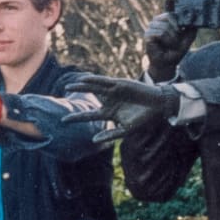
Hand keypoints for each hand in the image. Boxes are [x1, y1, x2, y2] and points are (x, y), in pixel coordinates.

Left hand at [64, 75, 179, 144]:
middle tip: (62, 94)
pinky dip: (93, 80)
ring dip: (82, 86)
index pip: (90, 115)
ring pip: (94, 88)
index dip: (77, 117)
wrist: (158, 106)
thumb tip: (94, 140)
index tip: (63, 121)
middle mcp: (109, 102)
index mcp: (110, 114)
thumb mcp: (126, 130)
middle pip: (89, 98)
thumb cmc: (144, 119)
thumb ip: (110, 134)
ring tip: (68, 86)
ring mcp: (114, 92)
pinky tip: (83, 79)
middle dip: (77, 96)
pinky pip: (103, 82)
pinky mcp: (120, 84)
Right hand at [144, 13, 195, 81]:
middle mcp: (159, 20)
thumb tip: (194, 17)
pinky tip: (165, 45)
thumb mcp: (188, 39)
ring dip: (172, 38)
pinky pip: (161, 33)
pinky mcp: (148, 34)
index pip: (169, 3)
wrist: (167, 64)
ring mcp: (152, 27)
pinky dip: (167, 41)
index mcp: (168, 18)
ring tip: (171, 44)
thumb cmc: (176, 51)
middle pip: (169, 15)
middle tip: (177, 39)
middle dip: (177, 29)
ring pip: (165, 26)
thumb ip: (192, 27)